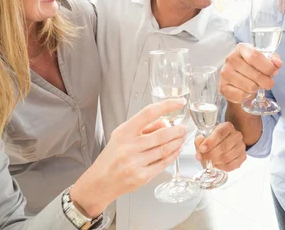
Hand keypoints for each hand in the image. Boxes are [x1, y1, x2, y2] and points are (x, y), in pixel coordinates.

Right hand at [70, 99, 187, 216]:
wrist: (100, 182)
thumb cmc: (111, 157)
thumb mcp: (121, 136)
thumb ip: (144, 128)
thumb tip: (165, 122)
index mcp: (124, 132)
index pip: (148, 113)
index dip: (166, 106)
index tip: (179, 102)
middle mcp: (129, 147)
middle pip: (162, 134)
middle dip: (178, 130)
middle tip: (184, 127)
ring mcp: (135, 163)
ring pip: (165, 149)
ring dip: (178, 142)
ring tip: (182, 138)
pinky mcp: (142, 177)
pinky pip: (163, 163)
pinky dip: (173, 155)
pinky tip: (176, 150)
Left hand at [194, 122, 246, 171]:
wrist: (222, 144)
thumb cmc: (213, 140)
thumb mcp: (204, 137)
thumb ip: (200, 140)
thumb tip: (200, 145)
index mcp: (227, 127)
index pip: (220, 133)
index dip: (210, 142)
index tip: (202, 149)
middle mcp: (236, 135)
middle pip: (224, 146)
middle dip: (210, 154)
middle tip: (201, 157)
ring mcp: (241, 146)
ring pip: (227, 157)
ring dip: (215, 161)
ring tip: (208, 161)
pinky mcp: (242, 157)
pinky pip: (231, 165)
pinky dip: (221, 167)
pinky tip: (216, 164)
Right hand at [220, 43, 281, 103]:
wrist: (237, 81)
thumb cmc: (252, 68)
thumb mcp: (264, 60)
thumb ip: (273, 60)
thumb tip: (277, 63)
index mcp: (241, 48)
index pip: (255, 56)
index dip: (268, 66)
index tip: (274, 72)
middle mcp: (231, 59)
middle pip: (255, 74)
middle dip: (266, 81)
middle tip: (268, 83)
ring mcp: (225, 73)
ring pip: (250, 86)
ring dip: (256, 88)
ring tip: (255, 85)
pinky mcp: (223, 88)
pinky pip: (242, 95)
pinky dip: (248, 96)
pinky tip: (246, 91)